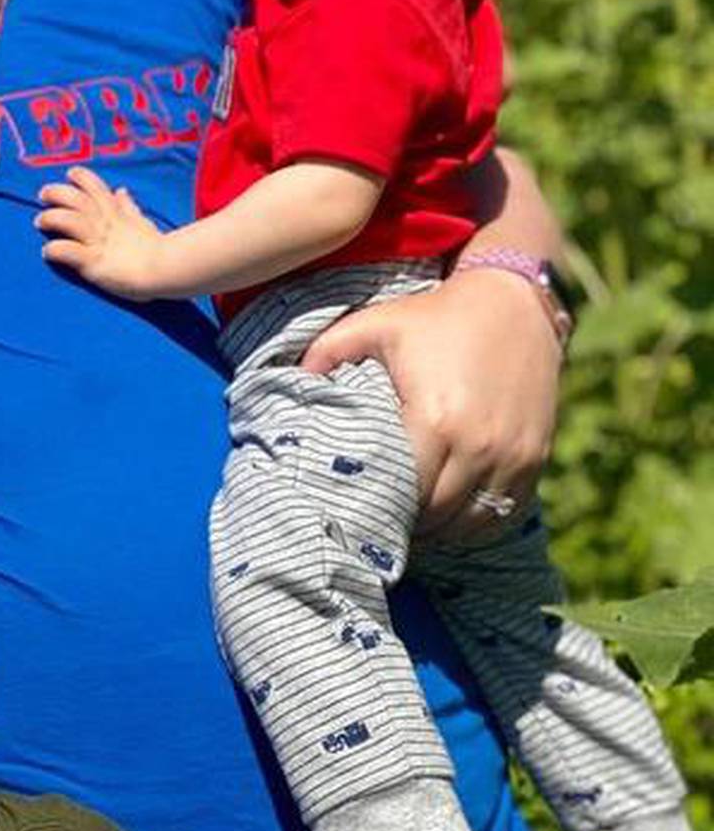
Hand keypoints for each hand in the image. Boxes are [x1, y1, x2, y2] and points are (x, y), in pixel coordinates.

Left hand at [36, 166, 164, 298]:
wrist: (166, 271)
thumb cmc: (156, 250)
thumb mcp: (142, 222)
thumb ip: (128, 207)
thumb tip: (121, 191)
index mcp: (117, 214)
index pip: (96, 187)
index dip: (81, 177)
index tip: (70, 173)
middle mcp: (106, 224)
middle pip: (77, 199)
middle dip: (58, 192)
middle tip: (42, 193)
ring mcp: (99, 242)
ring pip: (70, 221)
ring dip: (52, 218)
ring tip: (40, 221)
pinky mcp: (94, 263)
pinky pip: (69, 252)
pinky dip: (55, 250)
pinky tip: (47, 252)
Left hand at [302, 271, 560, 544]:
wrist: (512, 300)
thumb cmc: (437, 315)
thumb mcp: (376, 323)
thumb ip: (327, 352)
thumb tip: (294, 382)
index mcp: (435, 419)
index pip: (404, 494)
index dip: (380, 508)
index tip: (360, 511)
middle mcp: (478, 445)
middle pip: (436, 516)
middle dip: (408, 525)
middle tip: (381, 523)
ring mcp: (513, 455)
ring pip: (472, 522)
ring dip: (443, 530)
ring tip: (414, 524)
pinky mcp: (536, 456)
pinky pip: (506, 511)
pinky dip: (478, 520)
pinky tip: (453, 514)